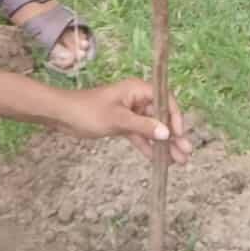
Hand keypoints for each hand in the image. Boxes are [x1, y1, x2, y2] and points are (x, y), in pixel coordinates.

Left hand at [60, 78, 193, 162]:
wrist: (63, 116)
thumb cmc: (89, 111)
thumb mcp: (118, 119)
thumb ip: (143, 127)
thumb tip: (167, 133)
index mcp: (137, 89)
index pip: (165, 100)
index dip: (175, 117)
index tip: (180, 134)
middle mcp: (137, 99)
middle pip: (161, 116)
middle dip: (174, 135)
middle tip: (187, 153)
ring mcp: (130, 112)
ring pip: (152, 128)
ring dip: (164, 144)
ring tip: (179, 161)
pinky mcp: (123, 124)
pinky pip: (140, 136)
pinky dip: (149, 147)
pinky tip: (159, 161)